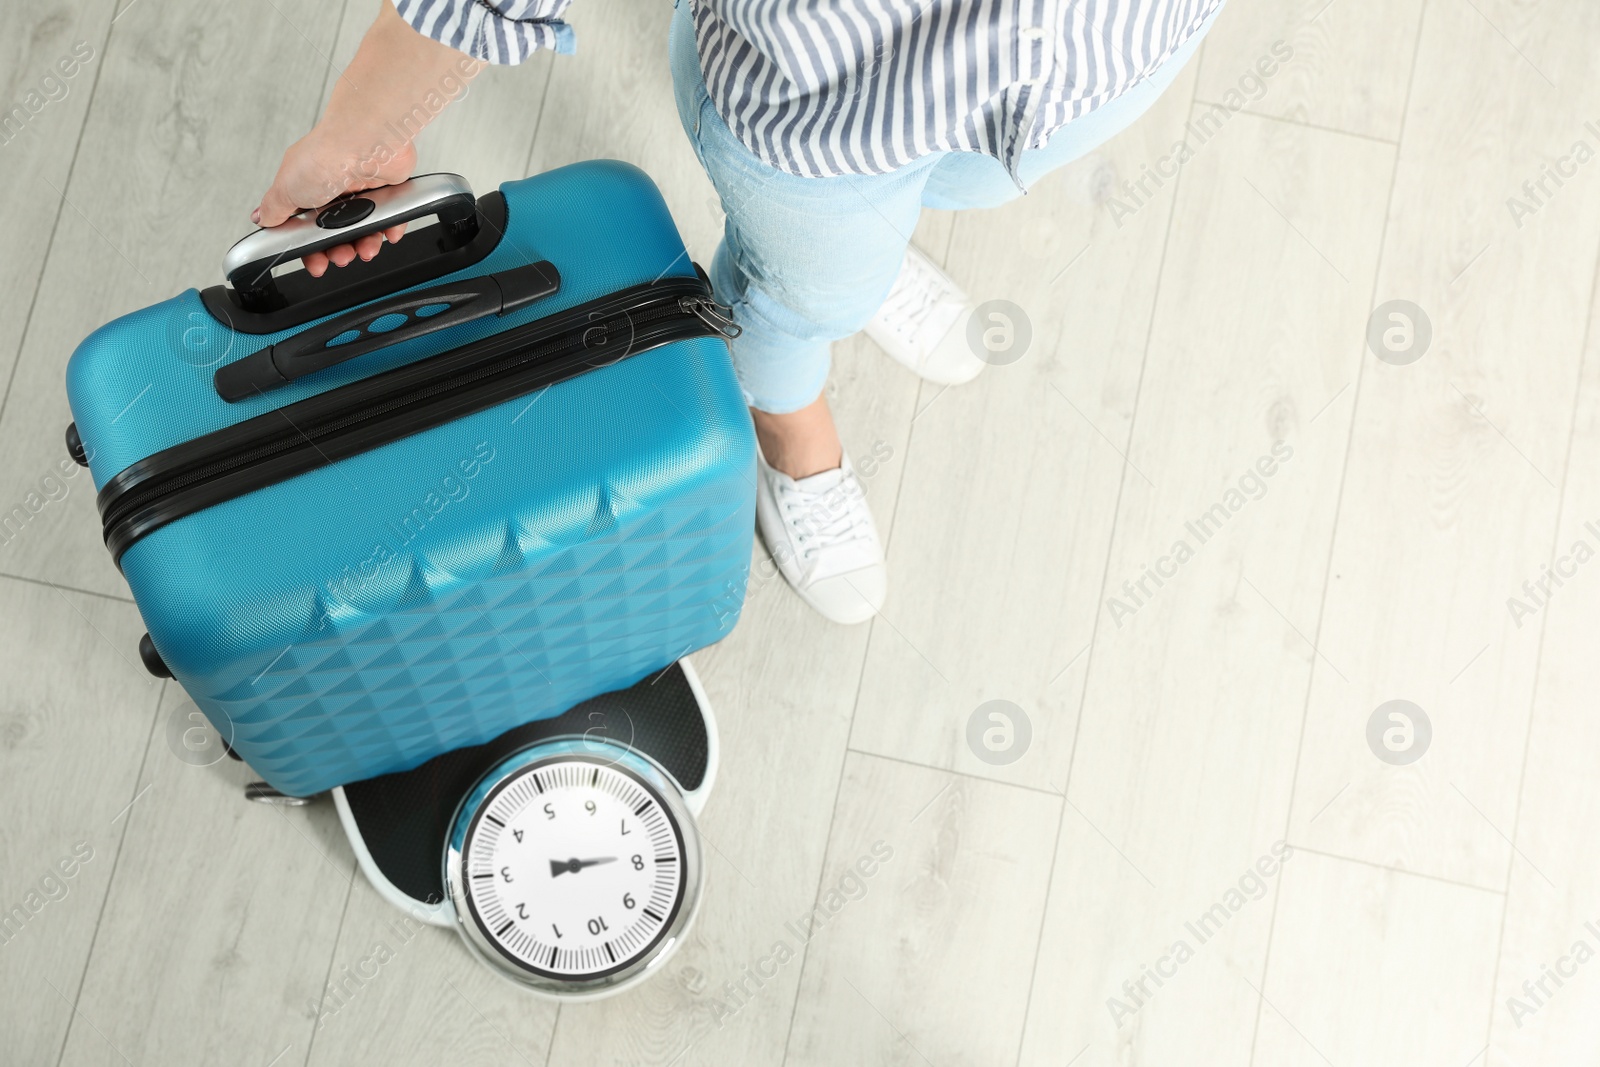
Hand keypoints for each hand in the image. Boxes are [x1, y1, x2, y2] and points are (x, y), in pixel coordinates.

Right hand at [249, 0, 479, 276]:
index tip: (316, 264)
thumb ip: (274, 208)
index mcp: (306, 187)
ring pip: (364, 228)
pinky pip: (390, 217)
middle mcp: (333, 187)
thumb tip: (262, 218)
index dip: (311, 250)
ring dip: (364, 244)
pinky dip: (389, 229)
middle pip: (337, 233)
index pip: (306, 227)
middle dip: (339, 251)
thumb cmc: (326, 157)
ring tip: (365, 249)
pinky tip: (386, 233)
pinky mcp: (387, 188)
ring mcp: (361, 188)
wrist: (365, 141)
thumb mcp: (286, 188)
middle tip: (342, 257)